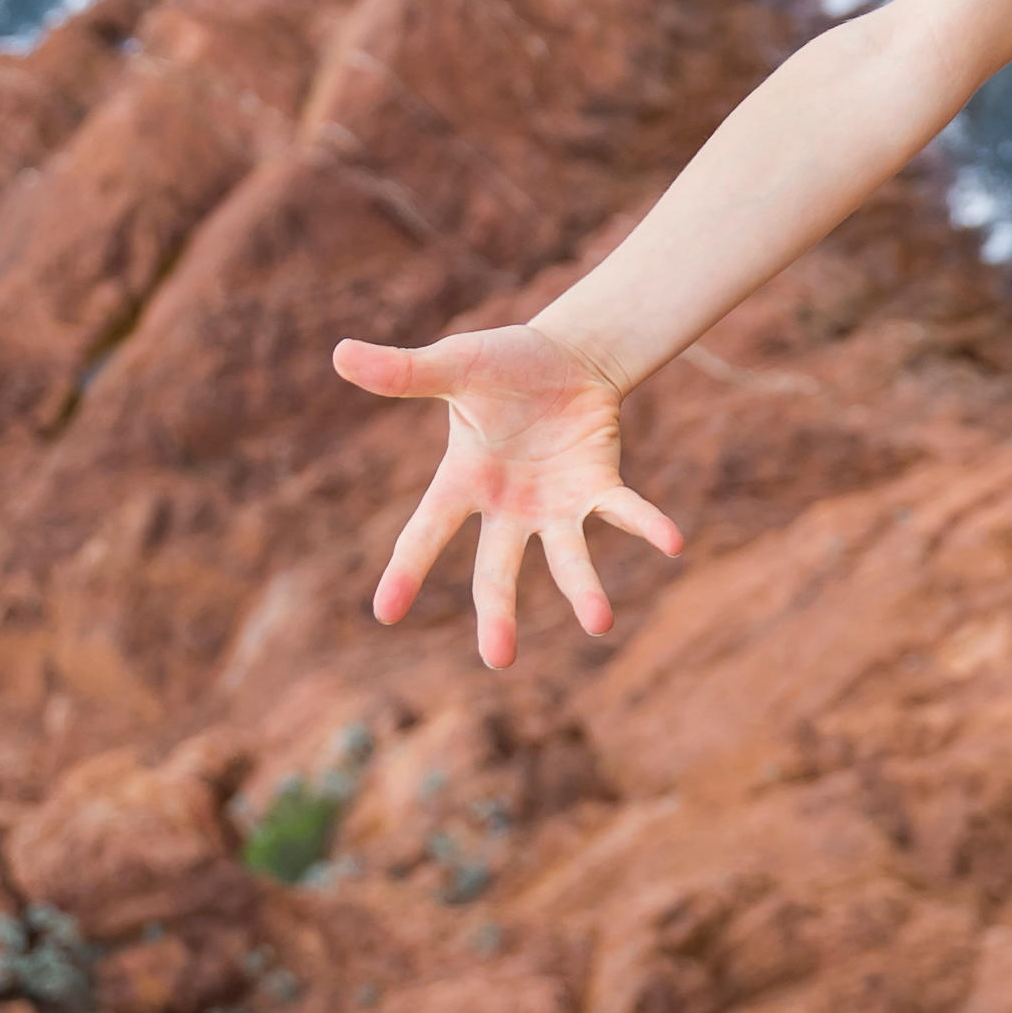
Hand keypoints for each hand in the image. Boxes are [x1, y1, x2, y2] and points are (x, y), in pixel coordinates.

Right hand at [335, 319, 684, 668]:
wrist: (567, 355)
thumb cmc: (502, 366)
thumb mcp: (452, 365)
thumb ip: (403, 372)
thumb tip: (338, 352)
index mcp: (462, 482)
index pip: (427, 532)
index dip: (407, 569)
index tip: (384, 613)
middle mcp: (508, 507)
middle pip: (498, 569)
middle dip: (499, 613)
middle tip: (500, 660)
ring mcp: (555, 505)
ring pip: (567, 557)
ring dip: (583, 588)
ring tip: (601, 621)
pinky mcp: (598, 487)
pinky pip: (624, 510)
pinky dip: (648, 525)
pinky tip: (674, 542)